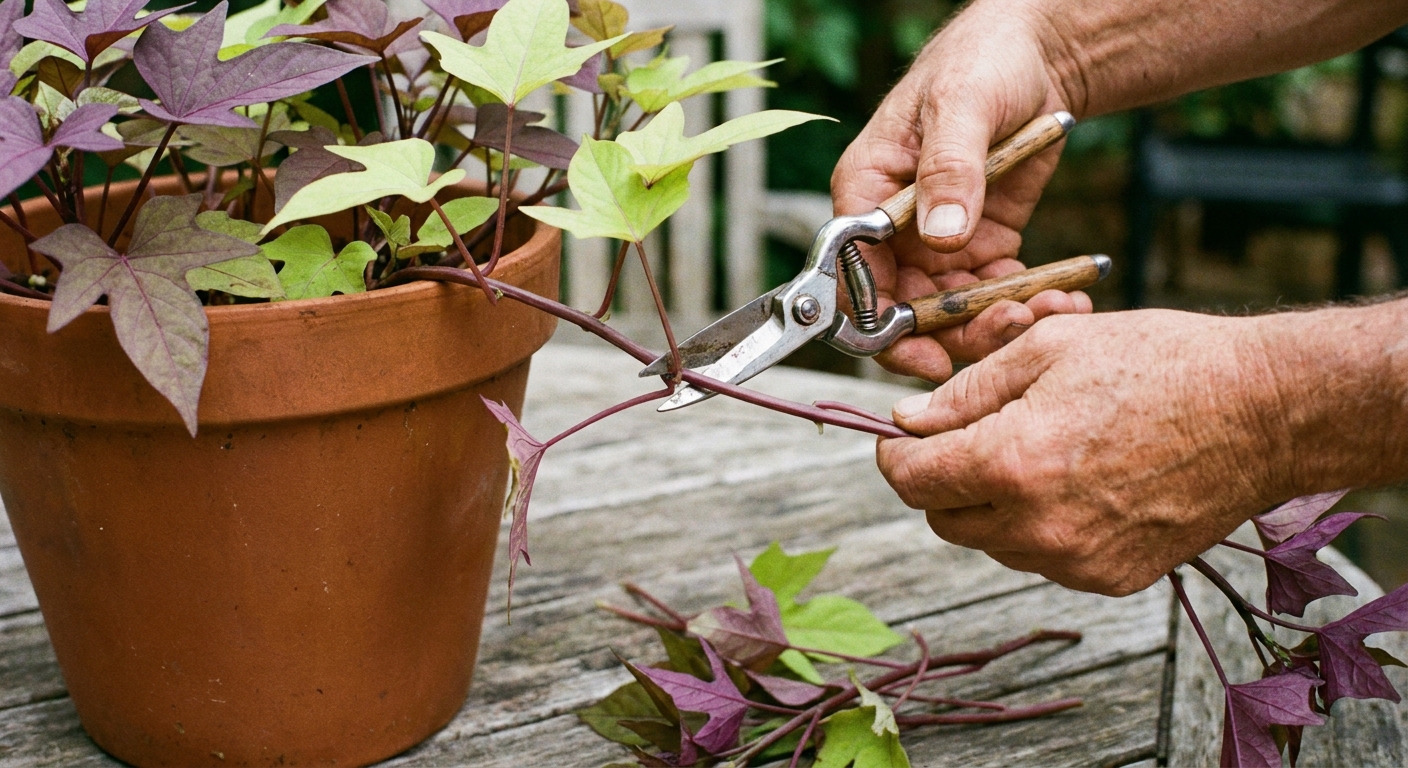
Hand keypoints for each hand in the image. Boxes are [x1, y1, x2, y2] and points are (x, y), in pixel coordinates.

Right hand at [831, 2, 1090, 380]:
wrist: (1039, 55)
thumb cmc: (982, 62)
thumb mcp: (963, 104)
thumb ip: (949, 168)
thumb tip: (941, 234)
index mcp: (867, 193)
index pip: (853, 276)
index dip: (879, 324)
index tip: (925, 351)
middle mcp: (895, 230)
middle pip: (904, 310)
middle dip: (955, 334)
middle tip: (1012, 332)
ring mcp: (938, 243)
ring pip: (953, 314)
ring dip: (999, 324)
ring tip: (1054, 312)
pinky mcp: (983, 246)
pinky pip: (996, 294)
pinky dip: (1028, 304)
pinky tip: (1068, 299)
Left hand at [875, 310, 1294, 595]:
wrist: (1263, 412)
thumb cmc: (1161, 364)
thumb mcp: (1049, 348)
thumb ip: (966, 392)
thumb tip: (910, 421)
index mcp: (1013, 463)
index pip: (911, 480)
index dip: (895, 455)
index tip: (900, 437)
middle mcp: (1039, 526)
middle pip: (942, 518)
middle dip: (940, 478)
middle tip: (967, 437)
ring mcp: (1077, 561)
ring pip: (989, 542)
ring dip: (988, 504)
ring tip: (1034, 451)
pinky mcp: (1111, 578)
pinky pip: (1041, 558)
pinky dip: (1037, 526)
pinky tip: (1074, 481)